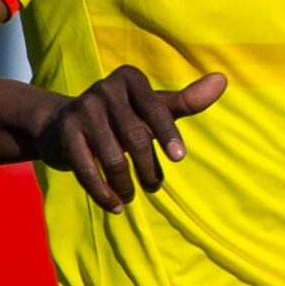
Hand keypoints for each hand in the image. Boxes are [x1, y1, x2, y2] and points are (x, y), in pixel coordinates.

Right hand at [36, 66, 226, 210]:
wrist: (62, 125)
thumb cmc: (122, 118)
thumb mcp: (154, 108)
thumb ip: (187, 101)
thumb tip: (222, 80)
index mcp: (130, 79)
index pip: (156, 108)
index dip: (168, 134)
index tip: (178, 158)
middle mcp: (104, 89)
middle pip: (136, 137)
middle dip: (148, 168)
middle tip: (154, 186)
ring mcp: (82, 109)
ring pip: (112, 157)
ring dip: (125, 184)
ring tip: (131, 195)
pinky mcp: (64, 133)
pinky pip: (86, 169)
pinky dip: (103, 193)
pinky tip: (116, 206)